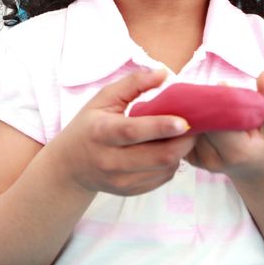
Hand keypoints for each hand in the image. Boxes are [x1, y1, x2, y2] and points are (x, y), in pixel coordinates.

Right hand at [50, 69, 194, 195]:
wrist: (70, 166)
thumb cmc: (89, 126)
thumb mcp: (103, 99)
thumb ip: (133, 84)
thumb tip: (164, 73)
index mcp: (102, 132)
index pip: (134, 131)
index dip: (161, 126)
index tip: (184, 121)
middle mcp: (110, 160)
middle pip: (158, 156)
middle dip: (184, 141)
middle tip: (193, 126)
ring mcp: (121, 179)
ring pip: (164, 169)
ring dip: (180, 152)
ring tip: (181, 137)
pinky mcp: (130, 191)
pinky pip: (162, 179)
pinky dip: (171, 164)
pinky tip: (166, 150)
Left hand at [184, 71, 263, 183]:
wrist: (254, 170)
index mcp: (237, 152)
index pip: (219, 120)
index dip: (217, 100)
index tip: (223, 84)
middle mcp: (213, 160)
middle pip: (200, 122)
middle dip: (203, 102)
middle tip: (209, 87)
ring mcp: (198, 162)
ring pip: (188, 126)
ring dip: (193, 109)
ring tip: (202, 97)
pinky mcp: (188, 158)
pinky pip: (182, 133)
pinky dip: (187, 119)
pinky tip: (195, 110)